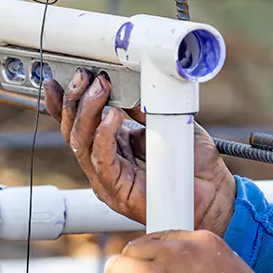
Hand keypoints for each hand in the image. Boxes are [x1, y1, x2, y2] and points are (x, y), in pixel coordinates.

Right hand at [42, 69, 236, 235]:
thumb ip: (144, 108)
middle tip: (86, 76)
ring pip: (81, 143)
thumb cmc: (193, 164)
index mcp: (110, 147)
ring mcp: (107, 178)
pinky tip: (112, 117)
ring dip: (87, 111)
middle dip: (74, 100)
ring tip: (100, 88)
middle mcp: (103, 163)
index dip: (61, 103)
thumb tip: (130, 85)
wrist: (216, 196)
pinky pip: (101, 160)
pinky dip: (103, 136)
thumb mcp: (166, 123)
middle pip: (73, 130)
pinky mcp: (117, 191)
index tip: (57, 79)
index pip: (76, 123)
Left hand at [102, 230, 267, 272]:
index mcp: (202, 242)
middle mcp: (179, 254)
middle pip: (132, 250)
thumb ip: (199, 260)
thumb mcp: (230, 272)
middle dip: (123, 268)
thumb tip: (171, 259)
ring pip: (116, 270)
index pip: (157, 237)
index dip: (146, 256)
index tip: (144, 269)